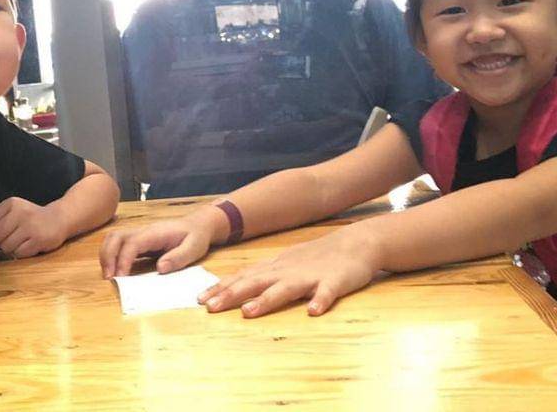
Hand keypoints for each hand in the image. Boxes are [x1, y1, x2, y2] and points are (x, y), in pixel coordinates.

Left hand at [0, 197, 66, 257]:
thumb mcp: (10, 213)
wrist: (59, 219)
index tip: (1, 230)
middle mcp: (20, 213)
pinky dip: (20, 253)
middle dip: (0, 241)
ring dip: (10, 248)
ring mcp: (30, 227)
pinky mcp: (38, 240)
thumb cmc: (31, 217)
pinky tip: (28, 245)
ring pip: (5, 246)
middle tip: (12, 237)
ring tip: (21, 241)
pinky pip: (18, 253)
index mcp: (12, 204)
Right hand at [99, 208, 220, 277]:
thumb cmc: (196, 236)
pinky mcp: (140, 241)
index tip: (121, 277)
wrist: (198, 225)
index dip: (123, 259)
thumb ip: (178, 258)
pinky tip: (115, 271)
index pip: (132, 243)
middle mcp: (144, 231)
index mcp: (156, 233)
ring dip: (107, 255)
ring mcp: (140, 235)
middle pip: (116, 236)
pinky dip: (112, 256)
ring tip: (109, 275)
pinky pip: (120, 245)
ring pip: (114, 238)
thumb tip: (160, 268)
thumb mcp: (194, 248)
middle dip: (108, 256)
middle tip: (109, 277)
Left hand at [197, 227, 380, 317]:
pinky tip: (313, 311)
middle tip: (210, 308)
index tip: (200, 300)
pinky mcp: (335, 282)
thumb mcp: (286, 263)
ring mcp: (311, 276)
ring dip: (267, 300)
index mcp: (276, 268)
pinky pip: (327, 293)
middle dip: (232, 295)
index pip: (244, 277)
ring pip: (286, 288)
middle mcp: (288, 271)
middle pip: (256, 283)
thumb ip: (263, 275)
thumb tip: (234, 286)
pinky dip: (320, 300)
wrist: (356, 243)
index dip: (222, 288)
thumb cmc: (318, 257)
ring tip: (249, 312)